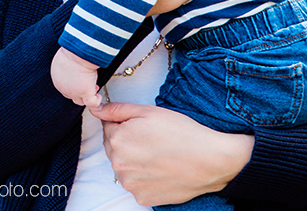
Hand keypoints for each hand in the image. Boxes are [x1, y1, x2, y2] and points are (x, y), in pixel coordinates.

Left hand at [51, 48, 102, 108]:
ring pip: (80, 101)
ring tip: (94, 89)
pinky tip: (98, 96)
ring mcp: (74, 92)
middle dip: (80, 91)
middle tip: (88, 83)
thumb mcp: (64, 59)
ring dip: (87, 97)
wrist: (77, 53)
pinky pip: (92, 103)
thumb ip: (66, 65)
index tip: (82, 79)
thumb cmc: (71, 51)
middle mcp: (63, 88)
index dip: (74, 85)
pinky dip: (96, 101)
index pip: (64, 87)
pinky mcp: (84, 93)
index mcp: (57, 79)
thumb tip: (73, 64)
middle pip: (71, 95)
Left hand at [94, 102, 253, 206]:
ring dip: (134, 161)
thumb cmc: (182, 133)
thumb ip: (117, 110)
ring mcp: (130, 184)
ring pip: (124, 168)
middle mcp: (119, 164)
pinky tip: (161, 169)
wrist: (210, 160)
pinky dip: (145, 178)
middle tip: (152, 139)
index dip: (124, 123)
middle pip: (114, 148)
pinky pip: (136, 184)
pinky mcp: (142, 198)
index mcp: (117, 140)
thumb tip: (96, 109)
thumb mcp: (148, 111)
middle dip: (127, 142)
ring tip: (159, 154)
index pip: (108, 127)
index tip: (140, 126)